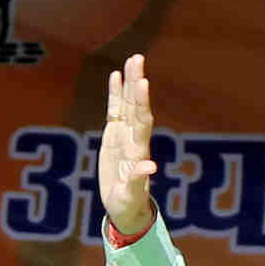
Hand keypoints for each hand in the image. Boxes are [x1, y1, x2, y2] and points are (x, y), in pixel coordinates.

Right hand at [96, 54, 164, 241]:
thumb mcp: (131, 195)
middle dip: (136, 83)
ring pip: (126, 103)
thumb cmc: (128, 203)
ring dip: (129, 82)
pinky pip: (114, 110)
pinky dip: (115, 93)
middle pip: (135, 106)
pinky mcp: (114, 135)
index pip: (142, 121)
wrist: (125, 206)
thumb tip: (150, 168)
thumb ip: (137, 180)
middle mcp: (133, 138)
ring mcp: (124, 135)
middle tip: (138, 59)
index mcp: (138, 151)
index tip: (143, 83)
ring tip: (132, 59)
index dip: (141, 103)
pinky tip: (115, 75)